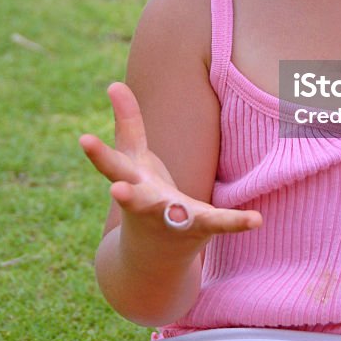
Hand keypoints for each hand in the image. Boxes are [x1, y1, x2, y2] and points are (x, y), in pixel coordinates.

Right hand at [79, 82, 261, 239]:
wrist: (152, 257)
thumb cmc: (142, 195)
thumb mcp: (133, 161)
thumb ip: (127, 123)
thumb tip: (114, 83)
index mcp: (129, 185)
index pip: (111, 167)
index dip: (97, 153)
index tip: (83, 140)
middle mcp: (146, 206)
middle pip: (134, 199)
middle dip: (125, 196)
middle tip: (116, 192)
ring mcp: (172, 220)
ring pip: (176, 215)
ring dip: (182, 214)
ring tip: (189, 213)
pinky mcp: (199, 228)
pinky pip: (219, 224)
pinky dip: (237, 221)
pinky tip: (256, 219)